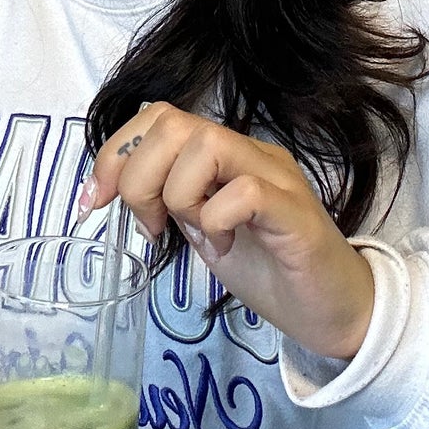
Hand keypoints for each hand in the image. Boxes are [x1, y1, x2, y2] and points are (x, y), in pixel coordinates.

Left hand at [82, 103, 376, 363]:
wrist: (333, 312)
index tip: (95, 201)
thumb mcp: (203, 232)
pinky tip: (225, 248)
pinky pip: (244, 193)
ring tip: (196, 234)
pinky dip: (216, 220)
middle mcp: (251, 153)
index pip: (159, 117)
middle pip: (173, 122)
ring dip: (179, 196)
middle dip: (138, 177)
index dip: (115, 152)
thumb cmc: (271, 271)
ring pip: (206, 145)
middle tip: (152, 225)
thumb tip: (121, 190)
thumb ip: (173, 204)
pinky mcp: (295, 213)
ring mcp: (276, 177)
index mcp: (226, 154)